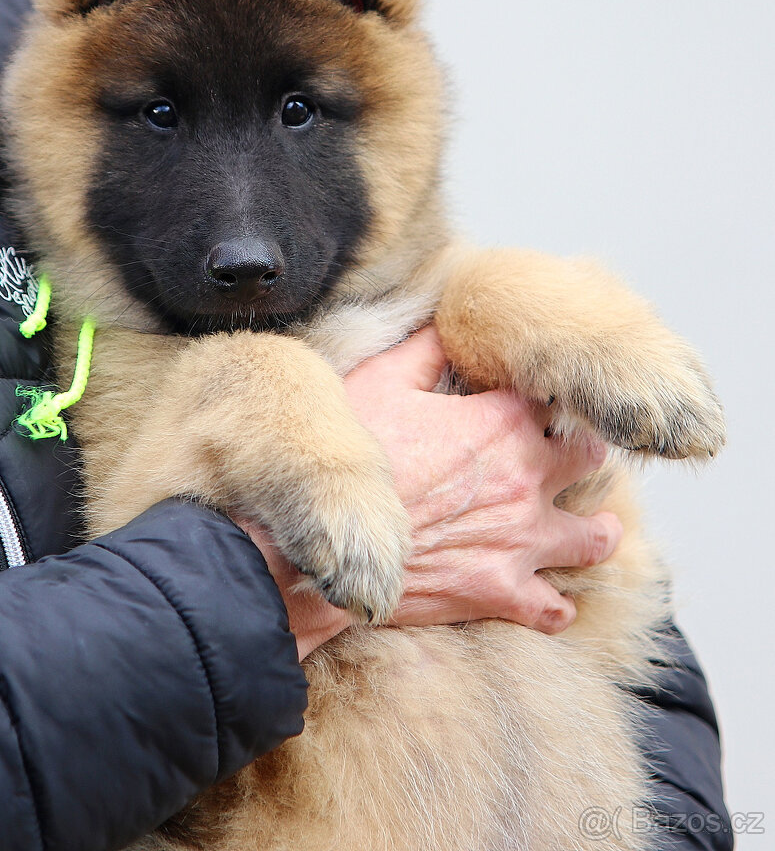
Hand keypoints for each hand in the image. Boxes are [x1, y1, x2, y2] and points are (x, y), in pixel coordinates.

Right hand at [245, 326, 621, 657]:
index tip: (540, 402)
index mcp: (504, 420)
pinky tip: (554, 600)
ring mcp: (520, 539)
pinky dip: (557, 606)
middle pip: (588, 459)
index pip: (554, 399)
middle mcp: (527, 477)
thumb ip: (426, 347)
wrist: (333, 537)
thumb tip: (447, 321)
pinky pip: (553, 609)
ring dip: (597, 531)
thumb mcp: (383, 379)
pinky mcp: (502, 591)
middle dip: (582, 454)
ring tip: (597, 528)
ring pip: (592, 538)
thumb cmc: (355, 454)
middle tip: (571, 457)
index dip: (548, 398)